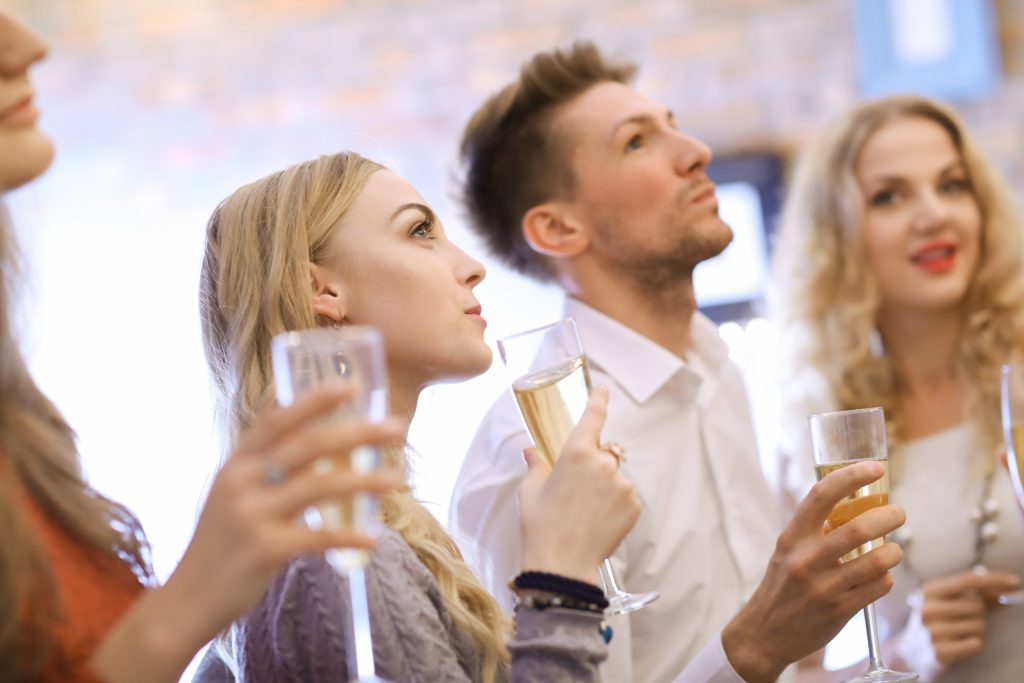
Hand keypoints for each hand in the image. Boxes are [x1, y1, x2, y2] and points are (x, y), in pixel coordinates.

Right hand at [91, 385, 402, 682]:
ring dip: (364, 480)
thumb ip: (261, 466)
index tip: (350, 386)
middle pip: (309, 444)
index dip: (314, 400)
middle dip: (357, 432)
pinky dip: (349, 536)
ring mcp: (253, 515)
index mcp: (237, 463)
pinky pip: (318, 537)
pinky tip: (373, 538)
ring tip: (397, 481)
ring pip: (320, 486)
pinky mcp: (265, 550)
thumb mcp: (230, 493)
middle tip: (397, 427)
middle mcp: (242, 482)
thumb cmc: (220, 543)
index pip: (278, 420)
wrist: (187, 599)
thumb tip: (304, 435)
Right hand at [518, 386, 639, 583]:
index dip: (598, 401)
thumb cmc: (541, 525)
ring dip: (605, 487)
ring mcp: (622, 485)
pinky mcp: (634, 506)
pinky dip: (615, 504)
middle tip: (576, 491)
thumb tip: (531, 451)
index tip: (604, 389)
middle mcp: (603, 463)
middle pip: (603, 454)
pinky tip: (597, 521)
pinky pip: (625, 497)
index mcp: (576, 452)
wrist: (562, 564)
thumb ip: (536, 465)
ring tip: (585, 512)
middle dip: (594, 465)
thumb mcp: (531, 491)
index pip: (592, 418)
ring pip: (615, 477)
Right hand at [722, 460, 905, 682]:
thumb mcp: (787, 552)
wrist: (763, 634)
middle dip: (889, 515)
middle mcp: (805, 559)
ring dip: (895, 551)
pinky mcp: (839, 611)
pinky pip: (878, 587)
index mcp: (791, 537)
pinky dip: (886, 578)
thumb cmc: (781, 586)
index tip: (875, 468)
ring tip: (894, 549)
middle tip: (898, 513)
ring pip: (876, 560)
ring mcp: (823, 587)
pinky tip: (880, 576)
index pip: (822, 495)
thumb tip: (853, 503)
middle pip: (858, 528)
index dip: (852, 477)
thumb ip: (813, 530)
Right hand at [918, 569, 1020, 665]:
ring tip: (958, 632)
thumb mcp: (946, 602)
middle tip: (964, 618)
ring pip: (979, 625)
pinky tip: (959, 644)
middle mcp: (928, 609)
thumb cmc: (934, 623)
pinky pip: (976, 643)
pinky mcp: (940, 652)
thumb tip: (1005, 587)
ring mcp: (933, 631)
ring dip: (976, 629)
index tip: (1014, 582)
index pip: (967, 580)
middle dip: (979, 613)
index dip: (994, 579)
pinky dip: (973, 644)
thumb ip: (975, 594)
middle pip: (977, 605)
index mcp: (928, 591)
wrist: (909, 653)